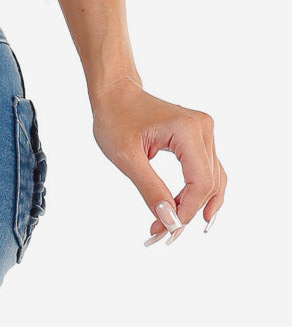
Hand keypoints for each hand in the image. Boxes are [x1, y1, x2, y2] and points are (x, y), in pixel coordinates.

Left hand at [90, 75, 225, 243]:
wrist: (115, 92)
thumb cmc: (115, 117)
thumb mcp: (126, 157)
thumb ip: (150, 189)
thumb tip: (170, 222)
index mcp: (187, 129)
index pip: (200, 182)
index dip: (186, 210)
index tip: (165, 230)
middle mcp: (202, 128)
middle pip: (208, 184)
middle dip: (187, 213)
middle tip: (162, 234)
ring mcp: (204, 131)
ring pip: (212, 181)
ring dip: (194, 207)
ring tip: (170, 228)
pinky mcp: (199, 138)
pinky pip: (206, 172)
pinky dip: (195, 194)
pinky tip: (183, 212)